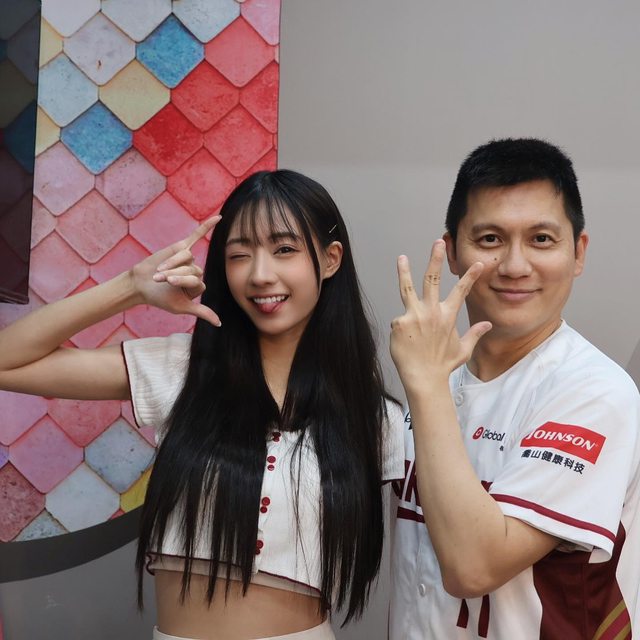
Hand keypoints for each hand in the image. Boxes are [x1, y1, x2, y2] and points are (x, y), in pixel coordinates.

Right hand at [130, 216, 220, 326]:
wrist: (140, 284)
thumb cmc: (159, 298)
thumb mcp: (180, 307)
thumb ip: (202, 312)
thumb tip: (220, 324)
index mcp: (197, 285)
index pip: (199, 283)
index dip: (184, 284)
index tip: (169, 287)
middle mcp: (195, 270)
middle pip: (194, 271)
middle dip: (176, 275)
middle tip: (162, 279)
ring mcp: (188, 258)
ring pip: (187, 258)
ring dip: (172, 264)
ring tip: (159, 271)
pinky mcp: (180, 247)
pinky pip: (197, 235)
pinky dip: (207, 226)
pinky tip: (220, 217)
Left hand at [389, 240, 490, 389]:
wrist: (423, 379)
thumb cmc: (442, 366)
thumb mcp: (463, 350)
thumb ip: (474, 334)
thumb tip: (488, 324)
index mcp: (447, 316)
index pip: (461, 290)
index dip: (470, 276)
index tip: (478, 263)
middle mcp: (431, 312)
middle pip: (432, 279)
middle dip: (435, 259)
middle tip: (437, 242)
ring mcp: (414, 315)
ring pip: (408, 288)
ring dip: (405, 271)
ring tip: (402, 258)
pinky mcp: (399, 322)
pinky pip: (399, 319)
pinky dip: (402, 327)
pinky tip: (405, 341)